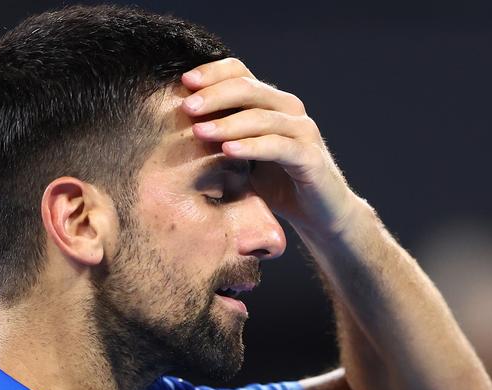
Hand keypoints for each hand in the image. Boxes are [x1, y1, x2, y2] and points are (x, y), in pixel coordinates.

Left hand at [181, 58, 361, 237]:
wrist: (318, 214)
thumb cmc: (275, 184)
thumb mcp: (241, 157)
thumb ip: (220, 137)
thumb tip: (174, 125)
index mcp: (271, 102)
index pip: (240, 73)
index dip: (212, 73)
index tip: (183, 83)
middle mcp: (289, 109)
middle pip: (248, 88)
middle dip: (214, 95)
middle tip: (186, 106)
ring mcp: (303, 131)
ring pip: (261, 117)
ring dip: (227, 123)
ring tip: (199, 131)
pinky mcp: (311, 158)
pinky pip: (278, 147)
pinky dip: (251, 147)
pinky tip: (227, 151)